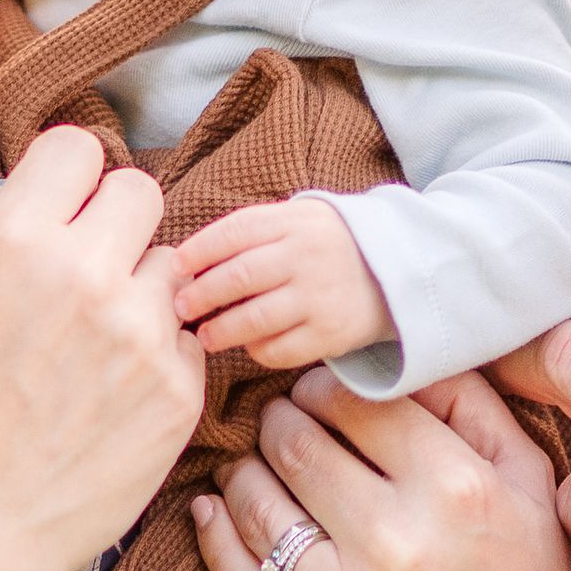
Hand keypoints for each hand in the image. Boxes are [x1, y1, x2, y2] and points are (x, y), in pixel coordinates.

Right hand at [0, 127, 204, 570]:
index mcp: (13, 242)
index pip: (78, 147)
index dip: (64, 176)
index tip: (57, 205)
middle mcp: (87, 276)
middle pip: (139, 191)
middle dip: (110, 221)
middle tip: (84, 267)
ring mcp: (142, 335)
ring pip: (168, 266)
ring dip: (138, 289)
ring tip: (94, 342)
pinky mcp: (178, 392)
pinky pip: (184, 337)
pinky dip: (156, 353)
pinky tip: (111, 391)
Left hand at [173, 198, 394, 367]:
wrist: (395, 272)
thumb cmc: (328, 245)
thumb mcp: (298, 220)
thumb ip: (253, 232)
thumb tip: (189, 259)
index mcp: (295, 221)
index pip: (234, 232)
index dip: (198, 250)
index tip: (174, 265)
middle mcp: (308, 256)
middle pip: (239, 277)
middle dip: (201, 294)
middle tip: (180, 307)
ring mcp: (320, 296)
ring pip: (254, 318)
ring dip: (221, 330)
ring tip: (205, 336)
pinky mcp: (331, 333)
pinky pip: (280, 349)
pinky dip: (257, 350)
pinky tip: (248, 346)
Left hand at [193, 367, 570, 570]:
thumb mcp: (529, 479)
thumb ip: (470, 399)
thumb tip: (397, 349)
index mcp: (458, 489)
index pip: (353, 399)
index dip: (323, 384)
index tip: (318, 391)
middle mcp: (401, 547)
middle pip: (295, 443)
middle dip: (280, 421)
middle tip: (282, 422)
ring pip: (258, 504)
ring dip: (244, 470)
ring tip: (253, 464)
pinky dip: (215, 534)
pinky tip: (212, 509)